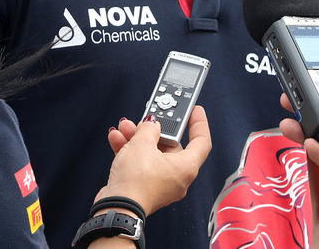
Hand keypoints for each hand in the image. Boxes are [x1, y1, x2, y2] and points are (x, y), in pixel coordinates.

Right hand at [97, 107, 211, 215]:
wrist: (116, 209)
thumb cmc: (135, 182)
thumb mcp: (142, 144)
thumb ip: (149, 128)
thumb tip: (151, 124)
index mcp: (186, 167)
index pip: (201, 142)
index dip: (199, 123)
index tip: (194, 110)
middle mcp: (177, 177)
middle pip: (170, 145)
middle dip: (153, 130)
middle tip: (145, 119)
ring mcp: (161, 183)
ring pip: (152, 154)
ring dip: (137, 138)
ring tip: (124, 128)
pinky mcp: (145, 187)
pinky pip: (141, 164)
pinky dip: (130, 151)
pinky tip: (117, 140)